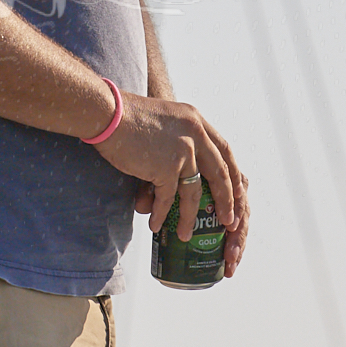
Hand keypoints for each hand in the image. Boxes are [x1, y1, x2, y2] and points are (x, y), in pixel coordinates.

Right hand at [96, 92, 247, 243]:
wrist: (107, 111)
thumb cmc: (126, 115)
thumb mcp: (164, 119)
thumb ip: (178, 137)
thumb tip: (181, 171)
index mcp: (196, 120)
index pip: (224, 150)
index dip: (232, 174)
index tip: (237, 192)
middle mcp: (195, 134)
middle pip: (220, 173)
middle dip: (227, 201)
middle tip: (229, 222)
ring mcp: (182, 151)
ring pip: (194, 193)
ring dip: (190, 217)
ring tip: (186, 235)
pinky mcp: (165, 166)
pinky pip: (167, 198)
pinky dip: (161, 214)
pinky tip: (156, 226)